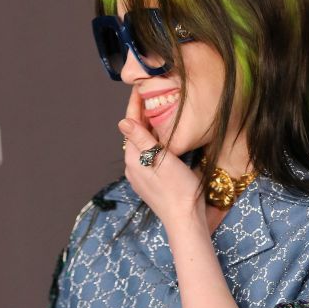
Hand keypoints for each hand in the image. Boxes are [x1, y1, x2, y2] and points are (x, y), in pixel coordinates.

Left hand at [118, 87, 205, 231]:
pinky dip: (153, 144)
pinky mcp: (150, 183)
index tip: (139, 88)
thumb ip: (142, 139)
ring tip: (159, 113)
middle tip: (152, 95)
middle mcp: (133, 167)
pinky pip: (148, 157)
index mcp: (134, 158)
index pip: (131, 125)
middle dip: (142, 115)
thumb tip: (123, 121)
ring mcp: (140, 177)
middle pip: (135, 134)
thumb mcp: (161, 158)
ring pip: (142, 146)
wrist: (185, 219)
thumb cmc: (178, 189)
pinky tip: (164, 141)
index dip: (135, 105)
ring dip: (148, 130)